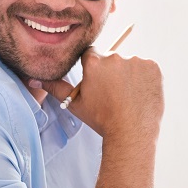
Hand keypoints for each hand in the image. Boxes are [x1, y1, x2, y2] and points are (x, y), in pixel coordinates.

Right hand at [33, 47, 163, 139]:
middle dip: (113, 73)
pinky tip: (140, 95)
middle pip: (112, 59)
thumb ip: (56, 88)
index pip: (91, 54)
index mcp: (94, 63)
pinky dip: (145, 79)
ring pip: (130, 64)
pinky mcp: (153, 67)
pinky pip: (147, 68)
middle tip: (114, 95)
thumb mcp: (75, 104)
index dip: (95, 69)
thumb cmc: (101, 120)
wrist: (131, 133)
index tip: (99, 82)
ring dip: (130, 76)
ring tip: (129, 97)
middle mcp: (114, 57)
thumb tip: (34, 79)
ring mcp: (136, 60)